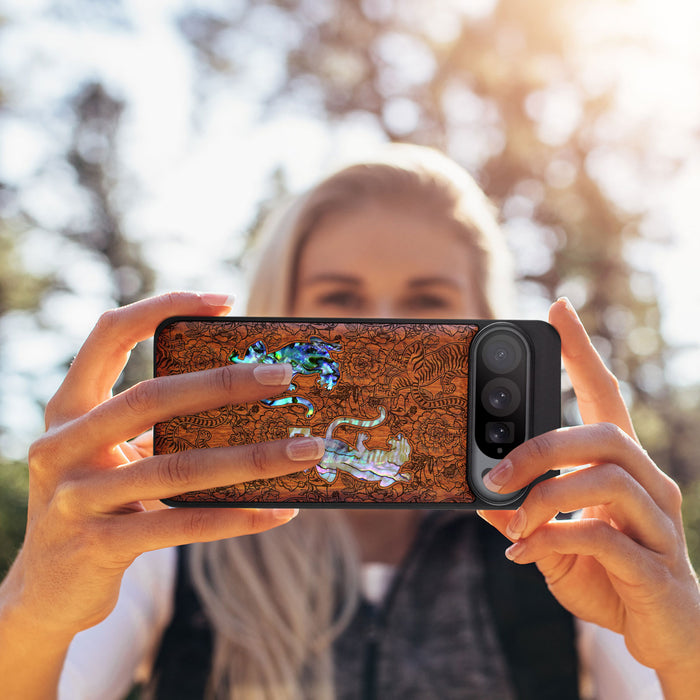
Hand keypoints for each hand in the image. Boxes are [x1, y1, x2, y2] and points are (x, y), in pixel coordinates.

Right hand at [2, 292, 323, 639]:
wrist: (46, 590)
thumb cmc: (98, 503)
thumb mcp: (113, 455)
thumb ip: (156, 426)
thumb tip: (248, 398)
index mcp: (69, 409)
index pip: (108, 335)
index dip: (162, 307)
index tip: (224, 300)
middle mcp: (62, 445)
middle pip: (151, 398)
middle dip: (224, 383)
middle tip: (285, 375)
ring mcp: (76, 497)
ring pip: (177, 468)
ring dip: (252, 458)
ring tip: (306, 450)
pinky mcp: (99, 546)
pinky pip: (182, 525)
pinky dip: (236, 517)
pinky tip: (280, 511)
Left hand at [478, 298, 699, 691]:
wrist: (666, 635)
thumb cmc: (609, 577)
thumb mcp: (553, 540)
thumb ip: (523, 516)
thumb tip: (480, 496)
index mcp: (622, 468)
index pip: (605, 395)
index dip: (582, 352)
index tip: (558, 309)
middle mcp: (649, 484)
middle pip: (604, 434)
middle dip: (541, 447)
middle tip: (495, 472)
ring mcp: (659, 523)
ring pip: (606, 479)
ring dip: (545, 497)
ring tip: (512, 522)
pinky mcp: (657, 566)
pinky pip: (604, 538)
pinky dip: (553, 540)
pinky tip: (524, 554)